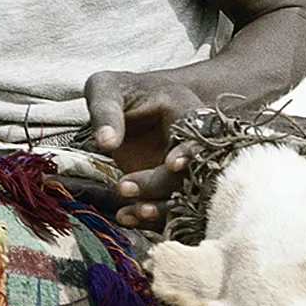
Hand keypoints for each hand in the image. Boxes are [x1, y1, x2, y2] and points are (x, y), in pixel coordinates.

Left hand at [86, 68, 207, 228]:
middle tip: (124, 186)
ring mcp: (185, 170)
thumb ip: (106, 110)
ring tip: (130, 211)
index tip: (171, 164)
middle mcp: (193, 145)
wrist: (136, 105)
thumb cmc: (122, 92)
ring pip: (183, 195)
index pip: (198, 136)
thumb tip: (107, 142)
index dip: (189, 152)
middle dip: (160, 184)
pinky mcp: (171, 188)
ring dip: (159, 207)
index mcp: (188, 113)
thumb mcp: (107, 89)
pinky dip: (151, 217)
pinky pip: (169, 206)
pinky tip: (127, 217)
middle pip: (190, 171)